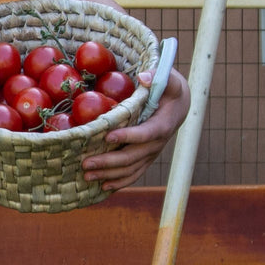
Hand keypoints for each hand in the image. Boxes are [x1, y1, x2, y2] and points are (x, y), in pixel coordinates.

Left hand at [81, 65, 189, 192]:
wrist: (178, 106)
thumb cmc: (169, 90)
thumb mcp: (168, 79)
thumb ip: (158, 76)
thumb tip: (143, 78)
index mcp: (162, 124)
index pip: (146, 133)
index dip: (129, 136)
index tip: (108, 136)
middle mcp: (157, 143)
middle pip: (133, 157)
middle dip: (109, 161)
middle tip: (86, 163)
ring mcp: (151, 153)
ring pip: (131, 169)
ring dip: (109, 175)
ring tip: (87, 176)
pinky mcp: (146, 158)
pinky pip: (134, 173)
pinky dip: (119, 182)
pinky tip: (103, 187)